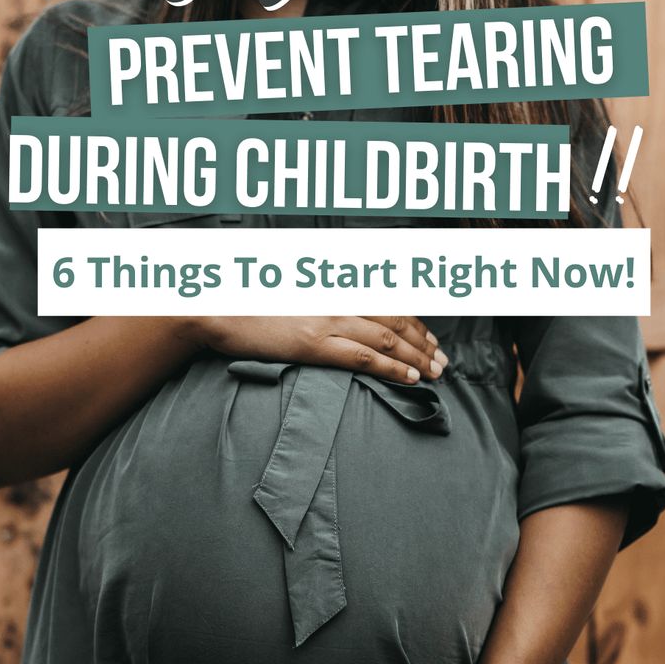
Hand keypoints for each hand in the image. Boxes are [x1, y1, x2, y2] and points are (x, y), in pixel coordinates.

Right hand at [180, 316, 447, 384]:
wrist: (220, 308)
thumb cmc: (253, 302)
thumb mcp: (297, 290)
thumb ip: (326, 296)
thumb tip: (349, 312)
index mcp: (336, 285)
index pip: (389, 303)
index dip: (415, 323)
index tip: (431, 339)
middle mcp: (338, 298)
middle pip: (396, 321)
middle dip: (424, 343)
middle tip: (444, 361)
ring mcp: (328, 320)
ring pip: (388, 339)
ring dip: (417, 357)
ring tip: (436, 372)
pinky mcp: (316, 343)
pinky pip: (363, 358)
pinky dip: (391, 367)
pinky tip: (409, 377)